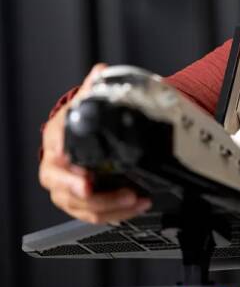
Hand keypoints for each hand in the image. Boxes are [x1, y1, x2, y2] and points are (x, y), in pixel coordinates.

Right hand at [38, 63, 150, 223]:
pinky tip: (136, 206)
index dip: (69, 167)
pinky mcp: (82, 204)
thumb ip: (94, 89)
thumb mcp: (85, 104)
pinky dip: (117, 214)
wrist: (76, 139)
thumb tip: (101, 72)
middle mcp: (56, 170)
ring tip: (136, 199)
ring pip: (82, 206)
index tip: (85, 174)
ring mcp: (68, 190)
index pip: (57, 156)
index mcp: (55, 142)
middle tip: (113, 191)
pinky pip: (96, 215)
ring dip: (111, 206)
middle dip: (88, 193)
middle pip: (65, 188)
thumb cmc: (77, 124)